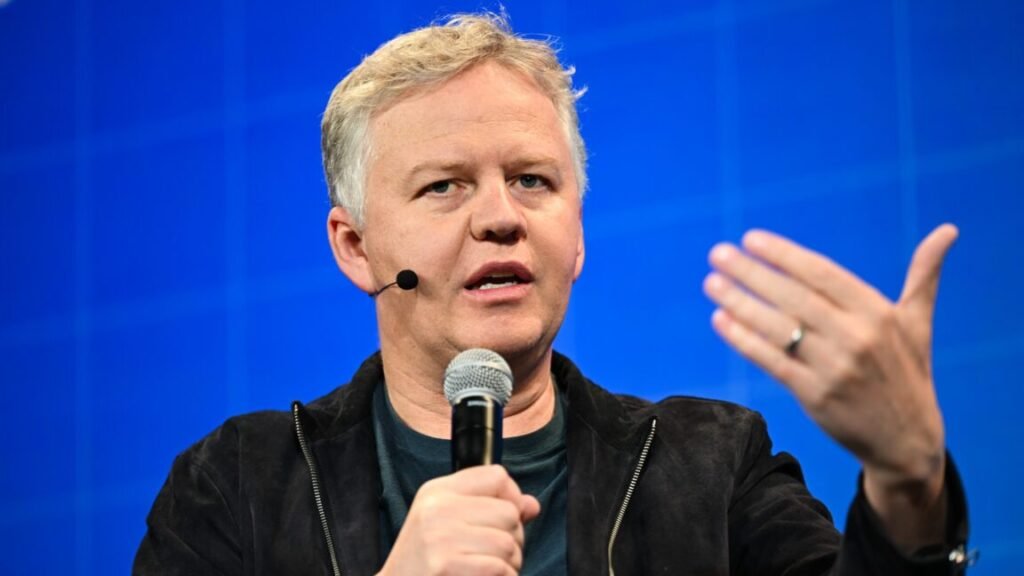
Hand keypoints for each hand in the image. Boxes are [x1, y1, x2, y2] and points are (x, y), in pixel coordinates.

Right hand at [378, 465, 540, 575]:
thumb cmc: (425, 562)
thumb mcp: (446, 523)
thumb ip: (489, 508)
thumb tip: (531, 505)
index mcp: (436, 491)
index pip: (497, 476)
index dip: (512, 498)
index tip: (503, 520)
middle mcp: (437, 509)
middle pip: (509, 513)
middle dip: (513, 538)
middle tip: (493, 554)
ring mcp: (441, 538)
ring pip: (509, 544)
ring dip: (509, 564)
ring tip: (487, 570)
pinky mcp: (447, 567)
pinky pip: (501, 569)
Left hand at [702, 225, 957, 491]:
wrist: (908, 440)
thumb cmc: (907, 372)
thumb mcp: (918, 323)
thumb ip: (924, 275)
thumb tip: (948, 230)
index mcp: (877, 313)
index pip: (821, 274)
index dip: (784, 255)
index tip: (751, 239)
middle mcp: (856, 337)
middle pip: (793, 297)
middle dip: (752, 273)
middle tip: (718, 253)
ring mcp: (835, 368)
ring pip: (777, 328)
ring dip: (740, 303)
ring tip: (711, 283)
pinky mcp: (815, 396)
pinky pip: (771, 361)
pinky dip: (743, 340)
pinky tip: (721, 320)